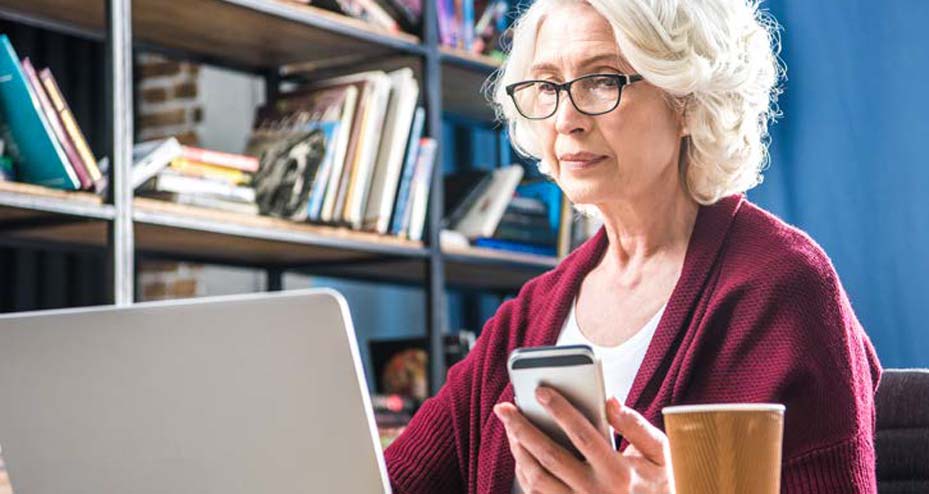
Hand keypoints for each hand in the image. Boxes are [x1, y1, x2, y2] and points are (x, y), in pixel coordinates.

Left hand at [494, 387, 672, 493]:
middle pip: (550, 457)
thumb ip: (636, 425)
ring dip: (518, 451)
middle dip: (523, 429)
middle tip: (504, 408)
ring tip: (509, 427)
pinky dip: (524, 472)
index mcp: (619, 472)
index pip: (583, 435)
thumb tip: (609, 400)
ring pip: (537, 479)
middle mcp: (595, 492)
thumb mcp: (660, 453)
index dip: (560, 410)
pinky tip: (520, 452)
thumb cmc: (659, 482)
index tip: (541, 391)